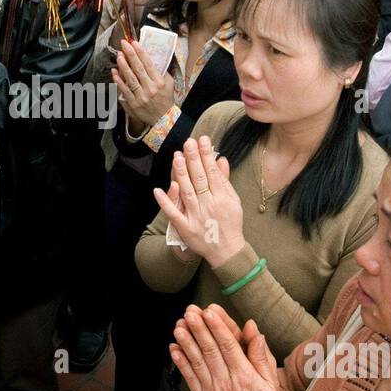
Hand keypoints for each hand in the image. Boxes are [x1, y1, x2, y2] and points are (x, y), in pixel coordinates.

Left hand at [113, 38, 173, 129]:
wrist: (163, 118)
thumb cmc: (165, 99)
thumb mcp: (169, 84)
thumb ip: (161, 71)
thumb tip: (151, 58)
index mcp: (159, 82)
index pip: (148, 64)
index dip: (140, 52)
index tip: (134, 43)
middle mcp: (150, 88)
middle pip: (138, 68)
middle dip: (131, 54)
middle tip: (124, 44)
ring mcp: (141, 96)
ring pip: (130, 78)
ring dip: (123, 66)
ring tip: (119, 55)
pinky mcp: (133, 103)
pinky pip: (124, 90)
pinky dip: (119, 80)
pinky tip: (114, 72)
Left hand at [152, 135, 246, 268]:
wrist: (227, 250)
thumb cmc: (230, 222)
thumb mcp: (233, 200)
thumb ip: (225, 180)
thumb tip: (221, 159)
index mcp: (222, 197)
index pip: (212, 172)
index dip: (206, 155)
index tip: (202, 140)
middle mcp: (209, 205)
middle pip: (199, 179)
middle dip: (193, 159)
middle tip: (188, 142)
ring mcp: (196, 216)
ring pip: (187, 192)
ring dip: (181, 174)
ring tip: (177, 156)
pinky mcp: (186, 228)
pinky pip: (174, 214)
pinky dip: (165, 202)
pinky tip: (157, 190)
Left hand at [169, 304, 283, 390]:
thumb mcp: (271, 382)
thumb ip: (261, 355)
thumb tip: (252, 328)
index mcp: (245, 377)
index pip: (229, 347)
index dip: (218, 328)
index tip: (209, 312)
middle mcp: (226, 383)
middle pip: (210, 351)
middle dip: (199, 329)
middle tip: (190, 311)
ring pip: (197, 362)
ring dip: (186, 342)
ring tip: (179, 325)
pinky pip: (189, 378)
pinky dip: (180, 362)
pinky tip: (174, 347)